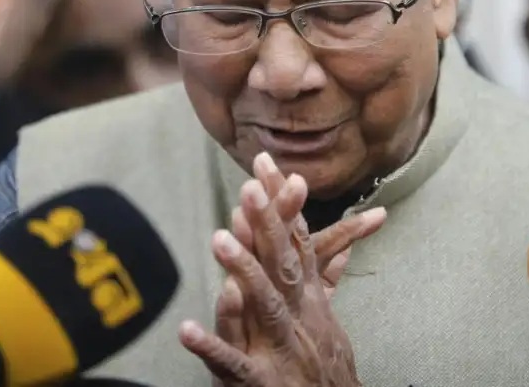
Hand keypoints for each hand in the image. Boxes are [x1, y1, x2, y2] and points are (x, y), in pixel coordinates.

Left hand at [179, 155, 383, 385]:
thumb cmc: (323, 370)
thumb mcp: (329, 321)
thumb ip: (328, 282)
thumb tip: (341, 248)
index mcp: (309, 300)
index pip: (297, 241)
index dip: (282, 202)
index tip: (265, 164)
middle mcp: (299, 317)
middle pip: (283, 263)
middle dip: (268, 223)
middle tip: (250, 187)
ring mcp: (281, 347)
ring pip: (265, 305)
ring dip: (244, 271)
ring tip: (219, 239)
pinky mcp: (260, 382)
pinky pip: (233, 364)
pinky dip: (211, 347)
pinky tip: (187, 330)